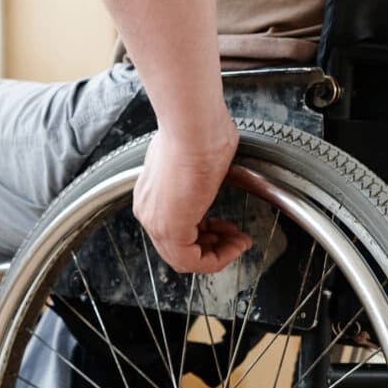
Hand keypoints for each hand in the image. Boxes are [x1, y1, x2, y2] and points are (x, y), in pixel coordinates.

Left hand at [133, 119, 251, 275]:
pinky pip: (193, 262)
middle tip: (236, 238)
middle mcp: (148, 211)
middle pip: (179, 249)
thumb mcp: (195, 162)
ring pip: (185, 259)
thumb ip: (196, 180)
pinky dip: (218, 259)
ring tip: (239, 241)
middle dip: (213, 246)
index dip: (205, 234)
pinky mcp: (169, 228)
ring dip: (218, 255)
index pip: (173, 232)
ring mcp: (156, 221)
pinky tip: (236, 244)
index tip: (226, 228)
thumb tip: (209, 178)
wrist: (192, 126)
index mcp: (151, 195)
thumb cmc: (197, 133)